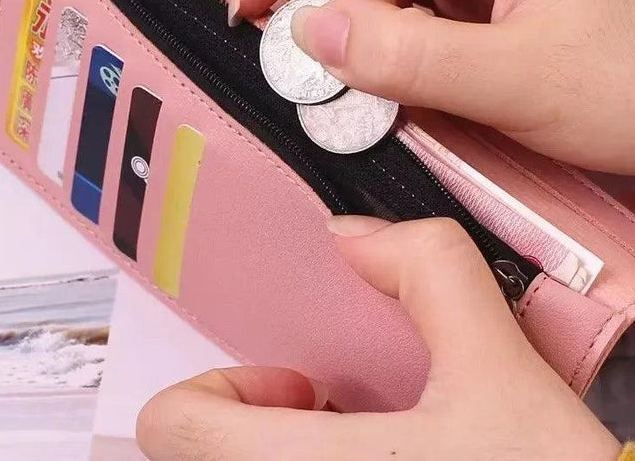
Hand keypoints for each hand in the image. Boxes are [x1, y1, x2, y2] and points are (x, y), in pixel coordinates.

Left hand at [136, 217, 619, 459]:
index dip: (222, 387)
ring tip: (374, 439)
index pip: (172, 426)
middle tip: (335, 408)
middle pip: (206, 455)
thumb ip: (432, 273)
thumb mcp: (501, 374)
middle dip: (269, 418)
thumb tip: (361, 235)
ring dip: (292, 446)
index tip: (296, 382)